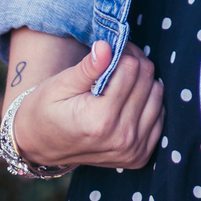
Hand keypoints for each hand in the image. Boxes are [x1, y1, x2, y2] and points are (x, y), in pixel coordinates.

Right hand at [13, 40, 163, 169]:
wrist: (41, 145)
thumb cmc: (46, 110)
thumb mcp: (60, 85)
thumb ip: (88, 68)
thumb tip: (107, 46)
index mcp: (99, 120)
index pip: (130, 69)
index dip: (120, 52)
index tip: (108, 52)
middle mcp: (120, 138)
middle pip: (146, 79)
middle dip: (132, 62)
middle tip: (114, 61)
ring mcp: (132, 149)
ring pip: (157, 94)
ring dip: (142, 80)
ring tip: (119, 79)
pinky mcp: (140, 155)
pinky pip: (159, 114)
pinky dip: (147, 101)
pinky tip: (128, 99)